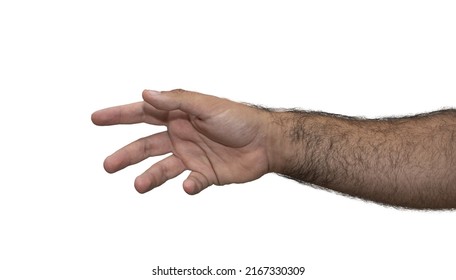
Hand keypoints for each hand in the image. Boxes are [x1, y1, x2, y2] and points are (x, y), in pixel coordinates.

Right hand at [91, 89, 272, 193]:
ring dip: (150, 177)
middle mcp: (181, 136)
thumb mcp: (206, 106)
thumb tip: (145, 94)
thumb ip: (176, 101)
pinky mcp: (206, 174)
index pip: (142, 114)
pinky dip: (190, 186)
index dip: (118, 116)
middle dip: (126, 155)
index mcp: (178, 116)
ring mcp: (192, 156)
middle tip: (107, 165)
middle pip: (146, 146)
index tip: (96, 119)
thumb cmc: (239, 118)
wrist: (267, 143)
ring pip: (163, 168)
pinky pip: (192, 183)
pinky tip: (191, 185)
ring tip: (138, 186)